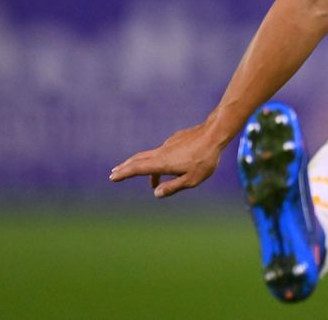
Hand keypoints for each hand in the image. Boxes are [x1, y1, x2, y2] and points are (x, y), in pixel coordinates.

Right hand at [109, 123, 224, 197]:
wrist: (214, 134)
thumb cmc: (204, 159)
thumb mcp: (191, 180)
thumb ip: (172, 187)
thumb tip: (156, 193)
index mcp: (163, 163)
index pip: (138, 169)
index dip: (124, 173)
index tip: (112, 177)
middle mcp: (162, 152)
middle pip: (139, 160)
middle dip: (126, 167)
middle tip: (114, 173)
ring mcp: (169, 145)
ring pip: (151, 156)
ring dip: (145, 166)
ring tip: (152, 183)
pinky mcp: (176, 140)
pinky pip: (164, 152)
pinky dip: (160, 161)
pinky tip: (173, 168)